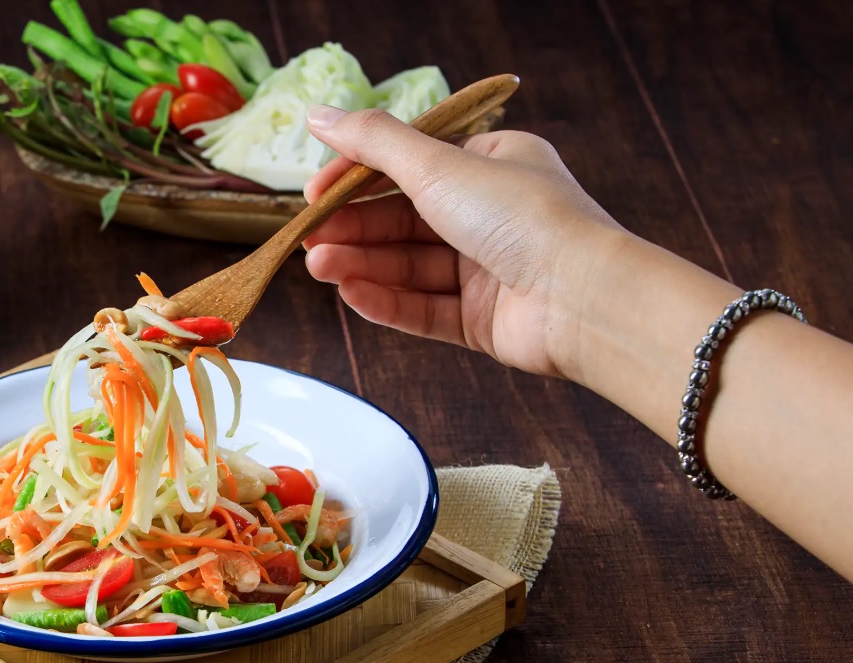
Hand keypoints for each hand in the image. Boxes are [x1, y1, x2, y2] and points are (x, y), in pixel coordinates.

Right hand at [302, 105, 624, 378]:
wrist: (583, 298)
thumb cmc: (525, 218)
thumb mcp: (438, 166)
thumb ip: (373, 143)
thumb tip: (319, 115)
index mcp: (492, 165)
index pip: (408, 167)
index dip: (356, 178)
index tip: (313, 191)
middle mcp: (490, 215)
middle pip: (402, 220)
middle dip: (353, 229)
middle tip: (307, 236)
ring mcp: (487, 270)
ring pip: (408, 267)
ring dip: (361, 265)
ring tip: (320, 267)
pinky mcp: (482, 319)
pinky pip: (424, 308)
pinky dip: (387, 302)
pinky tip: (353, 295)